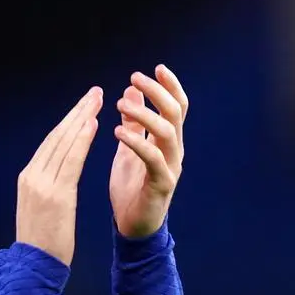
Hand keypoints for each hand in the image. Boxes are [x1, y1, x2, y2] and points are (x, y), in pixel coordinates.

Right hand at [15, 87, 102, 264]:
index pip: (51, 143)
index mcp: (29, 178)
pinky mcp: (55, 194)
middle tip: (95, 93)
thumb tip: (61, 171)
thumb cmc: (43, 243)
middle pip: (57, 136)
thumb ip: (49, 186)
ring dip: (82, 119)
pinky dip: (81, 140)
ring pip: (63, 143)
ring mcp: (42, 184)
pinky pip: (71, 161)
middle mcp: (32, 176)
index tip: (85, 107)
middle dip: (77, 112)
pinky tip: (94, 124)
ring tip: (98, 101)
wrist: (34, 268)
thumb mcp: (41, 208)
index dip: (69, 122)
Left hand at [109, 65, 187, 237]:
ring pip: (167, 133)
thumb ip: (134, 122)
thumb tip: (131, 89)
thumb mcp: (129, 148)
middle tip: (134, 78)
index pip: (177, 107)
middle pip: (175, 114)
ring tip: (121, 105)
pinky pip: (153, 158)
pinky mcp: (161, 185)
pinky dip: (136, 142)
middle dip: (157, 92)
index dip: (170, 86)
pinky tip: (117, 132)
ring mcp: (171, 168)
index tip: (156, 68)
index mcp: (168, 142)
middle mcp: (175, 152)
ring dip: (144, 114)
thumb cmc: (131, 186)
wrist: (132, 226)